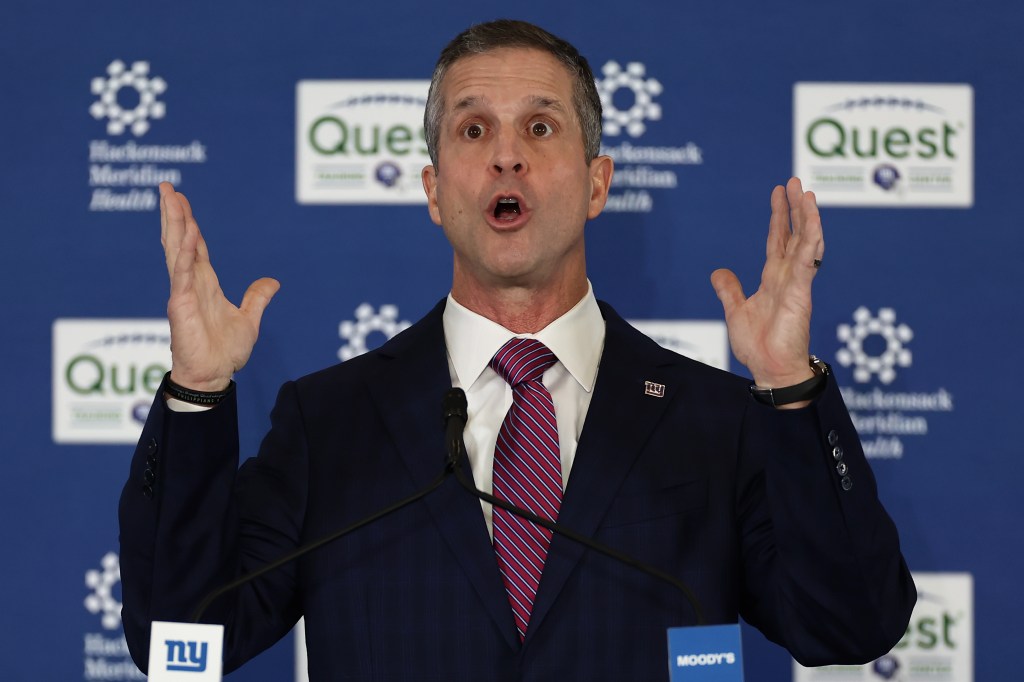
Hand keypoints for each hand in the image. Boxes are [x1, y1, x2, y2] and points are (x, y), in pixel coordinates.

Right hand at [160, 182, 279, 391]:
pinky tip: (188, 234)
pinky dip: (185, 254)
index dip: (188, 222)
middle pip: (181, 240)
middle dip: (173, 214)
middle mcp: (191, 283)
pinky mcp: (181, 305)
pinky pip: (182, 275)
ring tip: (169, 198)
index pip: (196, 246)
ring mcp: (183, 292)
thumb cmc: (224, 352)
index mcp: (204, 284)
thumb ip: (257, 298)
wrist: (214, 376)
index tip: (181, 200)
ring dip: (174, 224)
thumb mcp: (250, 319)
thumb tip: (273, 282)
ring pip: (177, 250)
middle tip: (167, 187)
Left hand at [711, 177, 822, 393]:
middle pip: (794, 234)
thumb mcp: (736, 311)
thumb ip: (729, 290)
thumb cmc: (758, 346)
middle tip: (794, 181)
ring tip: (806, 192)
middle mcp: (788, 277)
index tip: (779, 193)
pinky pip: (807, 262)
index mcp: (773, 279)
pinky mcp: (800, 293)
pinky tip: (812, 220)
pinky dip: (811, 240)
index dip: (779, 217)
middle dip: (794, 208)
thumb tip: (718, 272)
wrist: (770, 369)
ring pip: (805, 243)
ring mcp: (797, 283)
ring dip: (806, 217)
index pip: (778, 240)